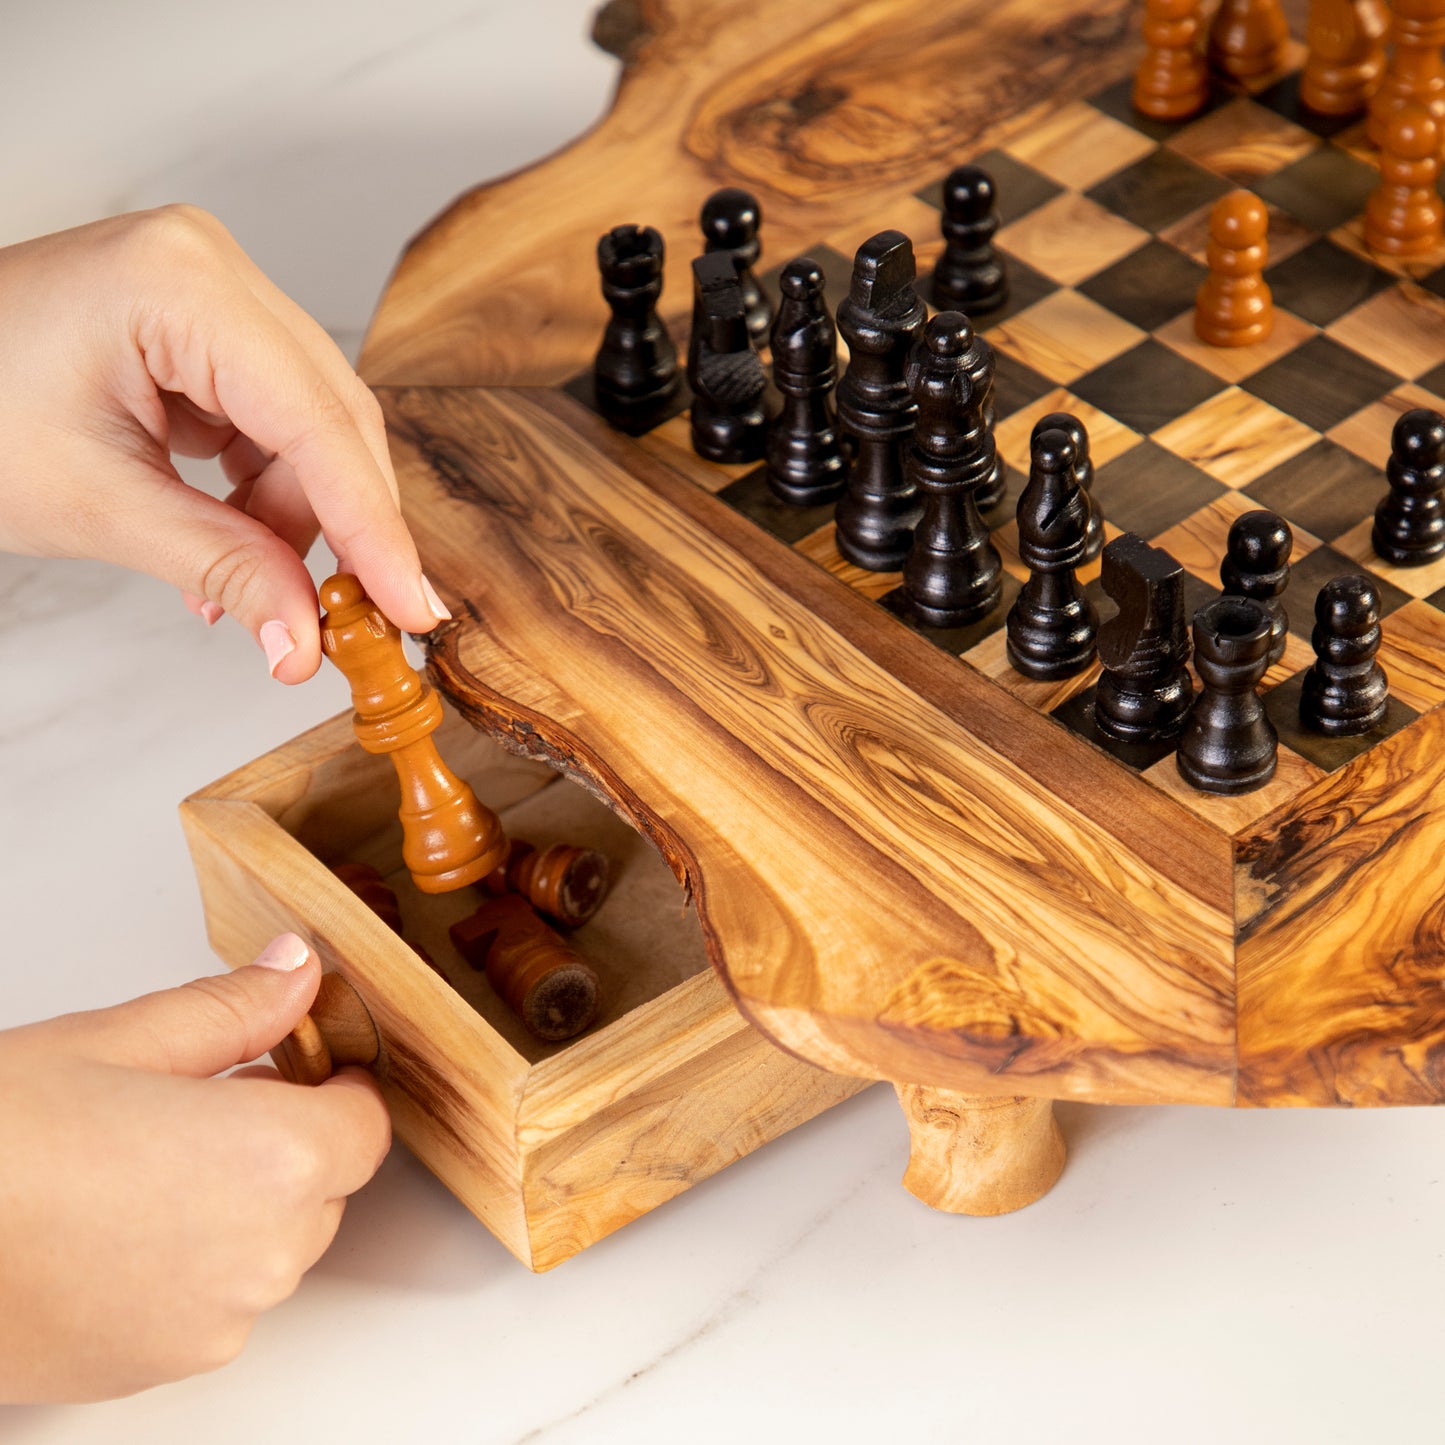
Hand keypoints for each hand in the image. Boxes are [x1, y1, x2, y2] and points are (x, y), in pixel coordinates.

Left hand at [0, 206, 447, 681]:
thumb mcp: (96, 504)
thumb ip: (221, 568)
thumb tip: (306, 644)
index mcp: (180, 285)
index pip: (316, 422)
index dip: (372, 528)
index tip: (412, 609)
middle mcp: (213, 267)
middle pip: (332, 418)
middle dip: (340, 527)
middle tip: (358, 620)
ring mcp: (213, 291)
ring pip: (313, 427)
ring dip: (296, 517)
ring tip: (246, 583)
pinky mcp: (207, 325)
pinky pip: (276, 421)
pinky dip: (266, 491)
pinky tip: (233, 537)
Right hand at [0, 935, 390, 1402]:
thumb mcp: (119, 1041)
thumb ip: (234, 1009)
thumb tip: (297, 973)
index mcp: (273, 1161)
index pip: (366, 1126)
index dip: (340, 1088)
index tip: (304, 1064)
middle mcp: (262, 1255)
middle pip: (325, 1188)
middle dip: (287, 1138)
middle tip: (208, 1100)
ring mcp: (212, 1324)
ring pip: (274, 1247)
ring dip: (242, 1202)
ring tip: (147, 1160)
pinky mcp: (158, 1368)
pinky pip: (217, 1303)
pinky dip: (195, 1263)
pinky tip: (118, 1224)